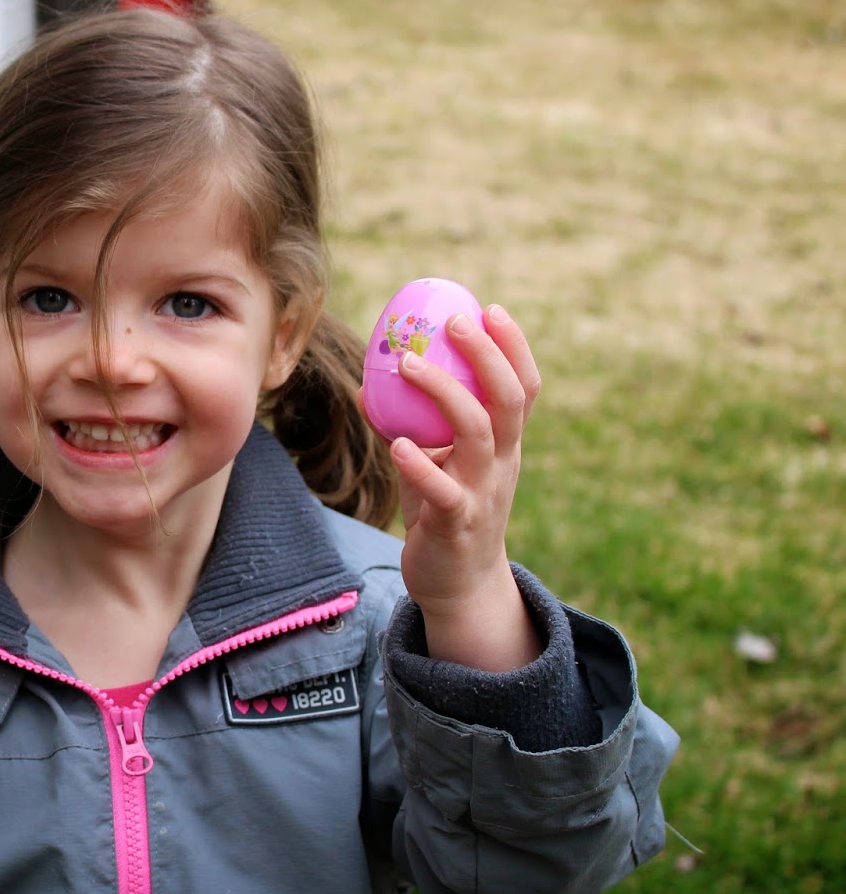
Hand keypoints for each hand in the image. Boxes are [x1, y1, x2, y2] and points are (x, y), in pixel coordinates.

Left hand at [364, 304, 542, 670]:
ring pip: (477, 435)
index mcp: (505, 444)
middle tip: (453, 324)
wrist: (458, 584)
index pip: (523, 387)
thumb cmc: (443, 512)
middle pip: (509, 401)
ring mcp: (482, 493)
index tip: (489, 309)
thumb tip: (370, 384)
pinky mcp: (457, 525)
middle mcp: (502, 463)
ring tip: (408, 365)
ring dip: (443, 394)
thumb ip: (410, 425)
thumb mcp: (433, 463)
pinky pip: (442, 490)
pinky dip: (420, 465)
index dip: (513, 347)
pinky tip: (397, 444)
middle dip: (486, 356)